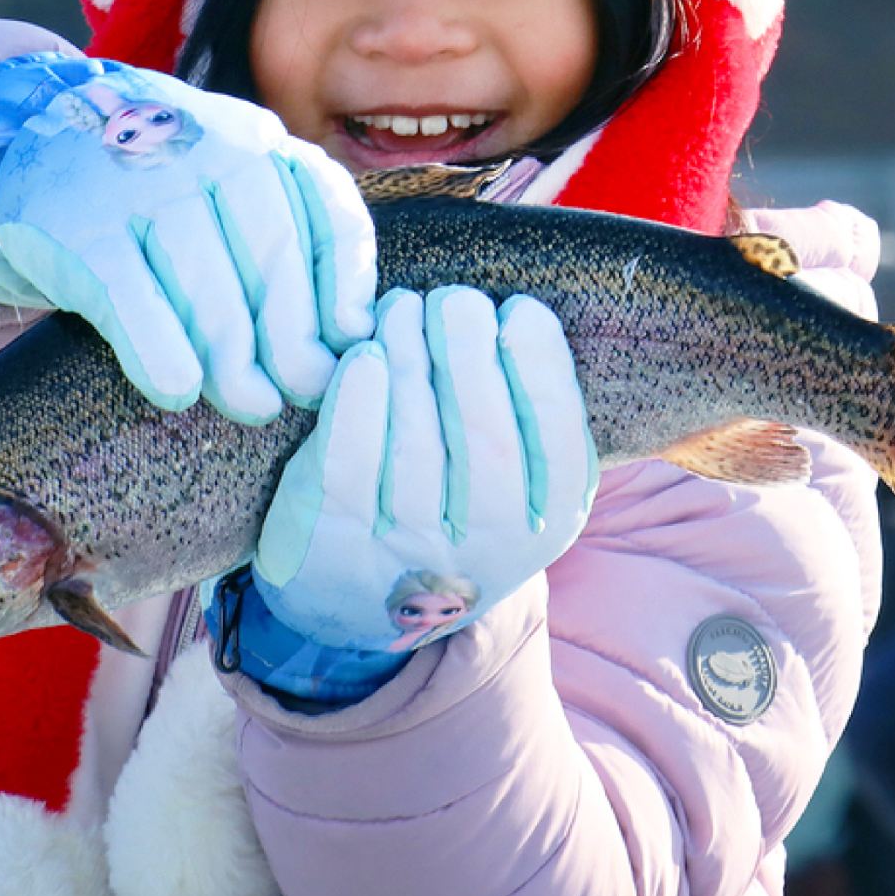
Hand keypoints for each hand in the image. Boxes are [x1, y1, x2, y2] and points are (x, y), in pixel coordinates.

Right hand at [0, 57, 374, 420]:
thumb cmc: (154, 189)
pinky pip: (130, 298)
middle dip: (295, 341)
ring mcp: (140, 181)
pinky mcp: (77, 223)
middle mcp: (209, 148)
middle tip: (298, 394)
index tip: (349, 347)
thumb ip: (287, 236)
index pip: (331, 215)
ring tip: (252, 405)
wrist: (31, 134)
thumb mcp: (230, 185)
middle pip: (274, 259)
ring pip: (208, 285)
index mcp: (260, 140)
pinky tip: (176, 391)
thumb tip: (348, 337)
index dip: (347, 291)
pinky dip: (159, 352)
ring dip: (235, 360)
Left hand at [253, 286, 597, 651]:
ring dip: (410, 357)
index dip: (540, 365)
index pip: (558, 441)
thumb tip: (523, 317)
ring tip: (403, 308)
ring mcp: (408, 549)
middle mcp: (485, 546)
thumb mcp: (515, 479)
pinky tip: (365, 356)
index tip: (516, 309)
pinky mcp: (336, 541)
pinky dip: (358, 402)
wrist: (361, 595)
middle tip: (452, 299)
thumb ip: (528, 414)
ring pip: (415, 441)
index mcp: (546, 521)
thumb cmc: (450, 501)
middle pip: (484, 437)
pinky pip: (349, 464)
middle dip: (468, 349)